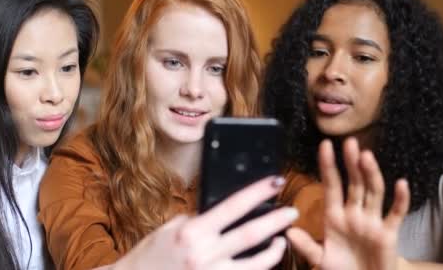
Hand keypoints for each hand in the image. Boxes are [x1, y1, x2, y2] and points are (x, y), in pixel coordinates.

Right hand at [113, 176, 298, 269]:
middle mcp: (203, 255)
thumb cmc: (151, 255)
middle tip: (292, 211)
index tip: (276, 181)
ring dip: (273, 252)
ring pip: (254, 265)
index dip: (258, 192)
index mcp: (192, 232)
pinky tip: (263, 263)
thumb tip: (223, 213)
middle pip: (250, 235)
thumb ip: (198, 221)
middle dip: (275, 221)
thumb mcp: (170, 230)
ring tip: (282, 241)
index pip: (233, 206)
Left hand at [287, 138, 409, 269]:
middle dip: (351, 163)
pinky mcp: (388, 234)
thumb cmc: (342, 269)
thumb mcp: (320, 260)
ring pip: (373, 192)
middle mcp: (354, 214)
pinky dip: (400, 199)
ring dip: (370, 174)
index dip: (328, 165)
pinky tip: (401, 183)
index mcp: (335, 216)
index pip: (331, 185)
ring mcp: (372, 222)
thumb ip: (306, 246)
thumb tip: (288, 231)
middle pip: (354, 183)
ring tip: (366, 156)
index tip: (325, 145)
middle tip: (350, 141)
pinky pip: (396, 214)